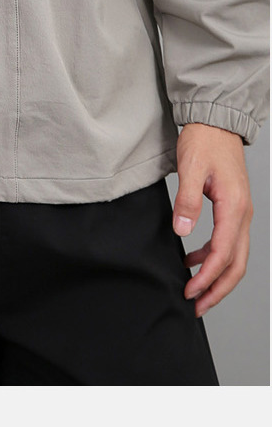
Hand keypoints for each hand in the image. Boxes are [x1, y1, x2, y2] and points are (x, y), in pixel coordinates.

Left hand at [173, 123, 252, 317]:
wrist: (216, 121)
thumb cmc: (205, 140)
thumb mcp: (190, 168)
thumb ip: (187, 201)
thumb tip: (183, 232)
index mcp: (234, 207)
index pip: (224, 254)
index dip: (207, 278)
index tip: (190, 292)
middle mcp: (243, 214)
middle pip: (236, 264)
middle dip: (217, 289)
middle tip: (197, 305)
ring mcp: (240, 212)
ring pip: (235, 256)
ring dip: (216, 276)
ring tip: (193, 289)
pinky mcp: (233, 208)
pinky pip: (228, 241)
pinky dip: (213, 256)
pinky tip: (192, 259)